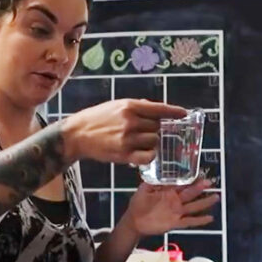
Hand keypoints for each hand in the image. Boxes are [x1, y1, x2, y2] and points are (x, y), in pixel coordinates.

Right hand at [62, 99, 187, 163]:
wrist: (77, 134)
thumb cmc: (96, 119)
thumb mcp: (115, 105)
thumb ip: (136, 107)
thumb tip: (156, 110)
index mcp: (129, 106)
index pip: (159, 108)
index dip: (174, 111)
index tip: (184, 113)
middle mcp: (131, 121)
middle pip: (157, 127)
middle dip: (154, 129)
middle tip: (142, 132)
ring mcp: (128, 139)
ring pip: (154, 141)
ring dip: (151, 142)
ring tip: (138, 142)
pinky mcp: (124, 154)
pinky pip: (149, 156)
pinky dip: (149, 155)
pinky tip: (143, 153)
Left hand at [119, 178, 218, 236]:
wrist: (134, 221)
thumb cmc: (138, 204)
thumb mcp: (144, 189)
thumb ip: (152, 182)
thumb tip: (160, 172)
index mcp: (168, 191)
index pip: (182, 183)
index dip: (190, 179)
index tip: (200, 173)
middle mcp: (175, 200)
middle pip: (191, 193)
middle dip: (200, 187)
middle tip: (210, 182)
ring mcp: (176, 211)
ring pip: (194, 206)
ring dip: (204, 202)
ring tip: (216, 197)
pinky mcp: (175, 222)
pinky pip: (190, 221)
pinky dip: (200, 220)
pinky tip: (210, 218)